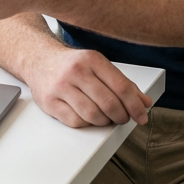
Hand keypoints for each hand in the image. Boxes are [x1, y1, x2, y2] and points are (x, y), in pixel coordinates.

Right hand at [28, 45, 152, 128]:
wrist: (38, 59)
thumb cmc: (71, 65)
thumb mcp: (98, 66)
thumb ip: (122, 83)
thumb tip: (145, 102)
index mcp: (92, 59)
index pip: (121, 87)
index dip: (135, 105)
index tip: (142, 116)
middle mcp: (76, 71)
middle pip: (109, 103)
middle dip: (121, 116)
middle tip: (123, 118)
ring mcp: (60, 86)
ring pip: (93, 115)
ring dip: (104, 121)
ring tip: (105, 117)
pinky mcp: (49, 101)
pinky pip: (76, 121)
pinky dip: (87, 123)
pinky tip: (88, 117)